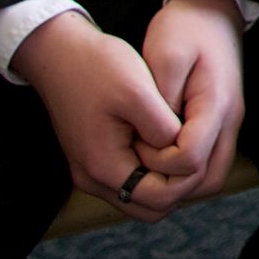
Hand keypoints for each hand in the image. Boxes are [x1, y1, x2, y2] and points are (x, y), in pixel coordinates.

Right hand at [15, 10, 186, 221]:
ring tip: (184, 143)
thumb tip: (182, 150)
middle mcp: (93, 179)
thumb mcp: (137, 91)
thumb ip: (162, 127)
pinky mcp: (92, 158)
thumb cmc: (97, 66)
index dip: (188, 178)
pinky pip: (130, 180)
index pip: (160, 199)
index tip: (201, 146)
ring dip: (167, 178)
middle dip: (180, 184)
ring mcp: (90, 171)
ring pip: (142, 196)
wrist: (57, 52)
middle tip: (196, 148)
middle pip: (151, 206)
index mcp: (104, 167)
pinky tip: (165, 139)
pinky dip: (151, 169)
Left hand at [136, 0, 247, 211]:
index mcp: (216, 104)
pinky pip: (208, 164)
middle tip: (139, 167)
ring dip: (179, 183)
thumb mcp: (165, 55)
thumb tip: (154, 140)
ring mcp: (229, 124)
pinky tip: (159, 157)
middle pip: (207, 180)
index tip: (133, 143)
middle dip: (170, 184)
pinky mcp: (221, 123)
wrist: (211, 9)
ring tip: (147, 167)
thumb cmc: (185, 28)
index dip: (157, 162)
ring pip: (210, 178)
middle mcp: (229, 120)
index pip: (190, 159)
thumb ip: (161, 100)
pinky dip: (184, 172)